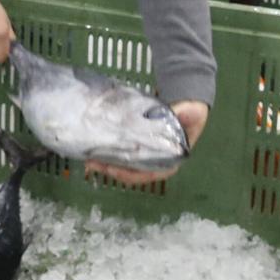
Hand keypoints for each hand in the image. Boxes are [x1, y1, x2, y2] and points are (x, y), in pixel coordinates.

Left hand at [89, 100, 208, 186]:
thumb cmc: (191, 113)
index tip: (114, 170)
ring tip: (89, 159)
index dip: (130, 175)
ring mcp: (146, 155)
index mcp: (171, 160)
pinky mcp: (138, 147)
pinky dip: (109, 154)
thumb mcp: (190, 113)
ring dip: (106, 164)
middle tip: (93, 164)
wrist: (188, 103)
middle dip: (111, 170)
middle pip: (131, 173)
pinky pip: (122, 155)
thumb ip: (183, 114)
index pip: (149, 174)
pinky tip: (96, 150)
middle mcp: (157, 162)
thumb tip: (176, 112)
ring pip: (124, 166)